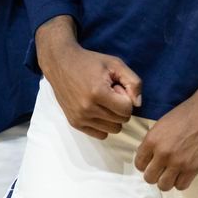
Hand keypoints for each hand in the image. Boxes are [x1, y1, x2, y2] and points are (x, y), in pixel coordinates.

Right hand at [36, 17, 141, 138]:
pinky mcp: (74, 123)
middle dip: (119, 107)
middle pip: (121, 120)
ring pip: (113, 129)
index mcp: (97, 92)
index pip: (127, 109)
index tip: (115, 87)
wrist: (60, 62)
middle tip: (108, 92)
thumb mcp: (115, 64)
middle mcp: (87, 108)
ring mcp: (79, 117)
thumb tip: (138, 104)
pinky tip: (96, 109)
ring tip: (101, 101)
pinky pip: (101, 134)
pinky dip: (103, 124)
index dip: (125, 97)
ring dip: (112, 116)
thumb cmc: (89, 62)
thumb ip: (133, 82)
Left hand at [134, 71, 197, 191]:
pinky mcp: (194, 168)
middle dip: (154, 174)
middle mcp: (162, 153)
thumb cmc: (187, 113)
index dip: (145, 164)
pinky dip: (181, 182)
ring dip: (167, 181)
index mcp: (151, 139)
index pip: (139, 163)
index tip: (152, 162)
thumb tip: (150, 155)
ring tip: (172, 173)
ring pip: (164, 186)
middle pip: (149, 178)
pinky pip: (181, 186)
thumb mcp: (162, 125)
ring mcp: (178, 162)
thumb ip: (154, 141)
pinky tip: (184, 173)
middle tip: (162, 169)